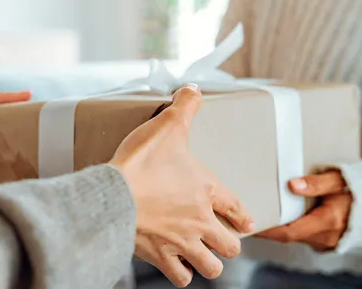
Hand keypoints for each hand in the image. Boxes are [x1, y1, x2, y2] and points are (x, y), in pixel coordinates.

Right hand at [110, 84, 254, 287]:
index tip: (248, 223)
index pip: (236, 207)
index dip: (244, 216)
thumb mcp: (168, 127)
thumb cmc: (141, 163)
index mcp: (207, 191)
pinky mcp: (160, 256)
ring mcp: (182, 242)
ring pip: (211, 267)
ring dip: (210, 264)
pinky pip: (180, 277)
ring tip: (206, 259)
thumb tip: (194, 90)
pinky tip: (178, 268)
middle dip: (229, 244)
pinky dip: (181, 274)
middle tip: (224, 241)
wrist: (113, 195)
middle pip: (229, 245)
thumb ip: (184, 107)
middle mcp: (200, 221)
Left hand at [257, 170, 351, 251]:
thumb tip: (292, 184)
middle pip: (290, 235)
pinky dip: (293, 229)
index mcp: (328, 220)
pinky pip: (307, 237)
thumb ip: (317, 182)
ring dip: (280, 229)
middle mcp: (327, 236)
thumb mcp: (341, 179)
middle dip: (269, 229)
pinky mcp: (330, 241)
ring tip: (262, 214)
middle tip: (247, 217)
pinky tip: (284, 218)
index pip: (289, 231)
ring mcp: (329, 241)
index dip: (267, 230)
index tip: (249, 223)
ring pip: (298, 236)